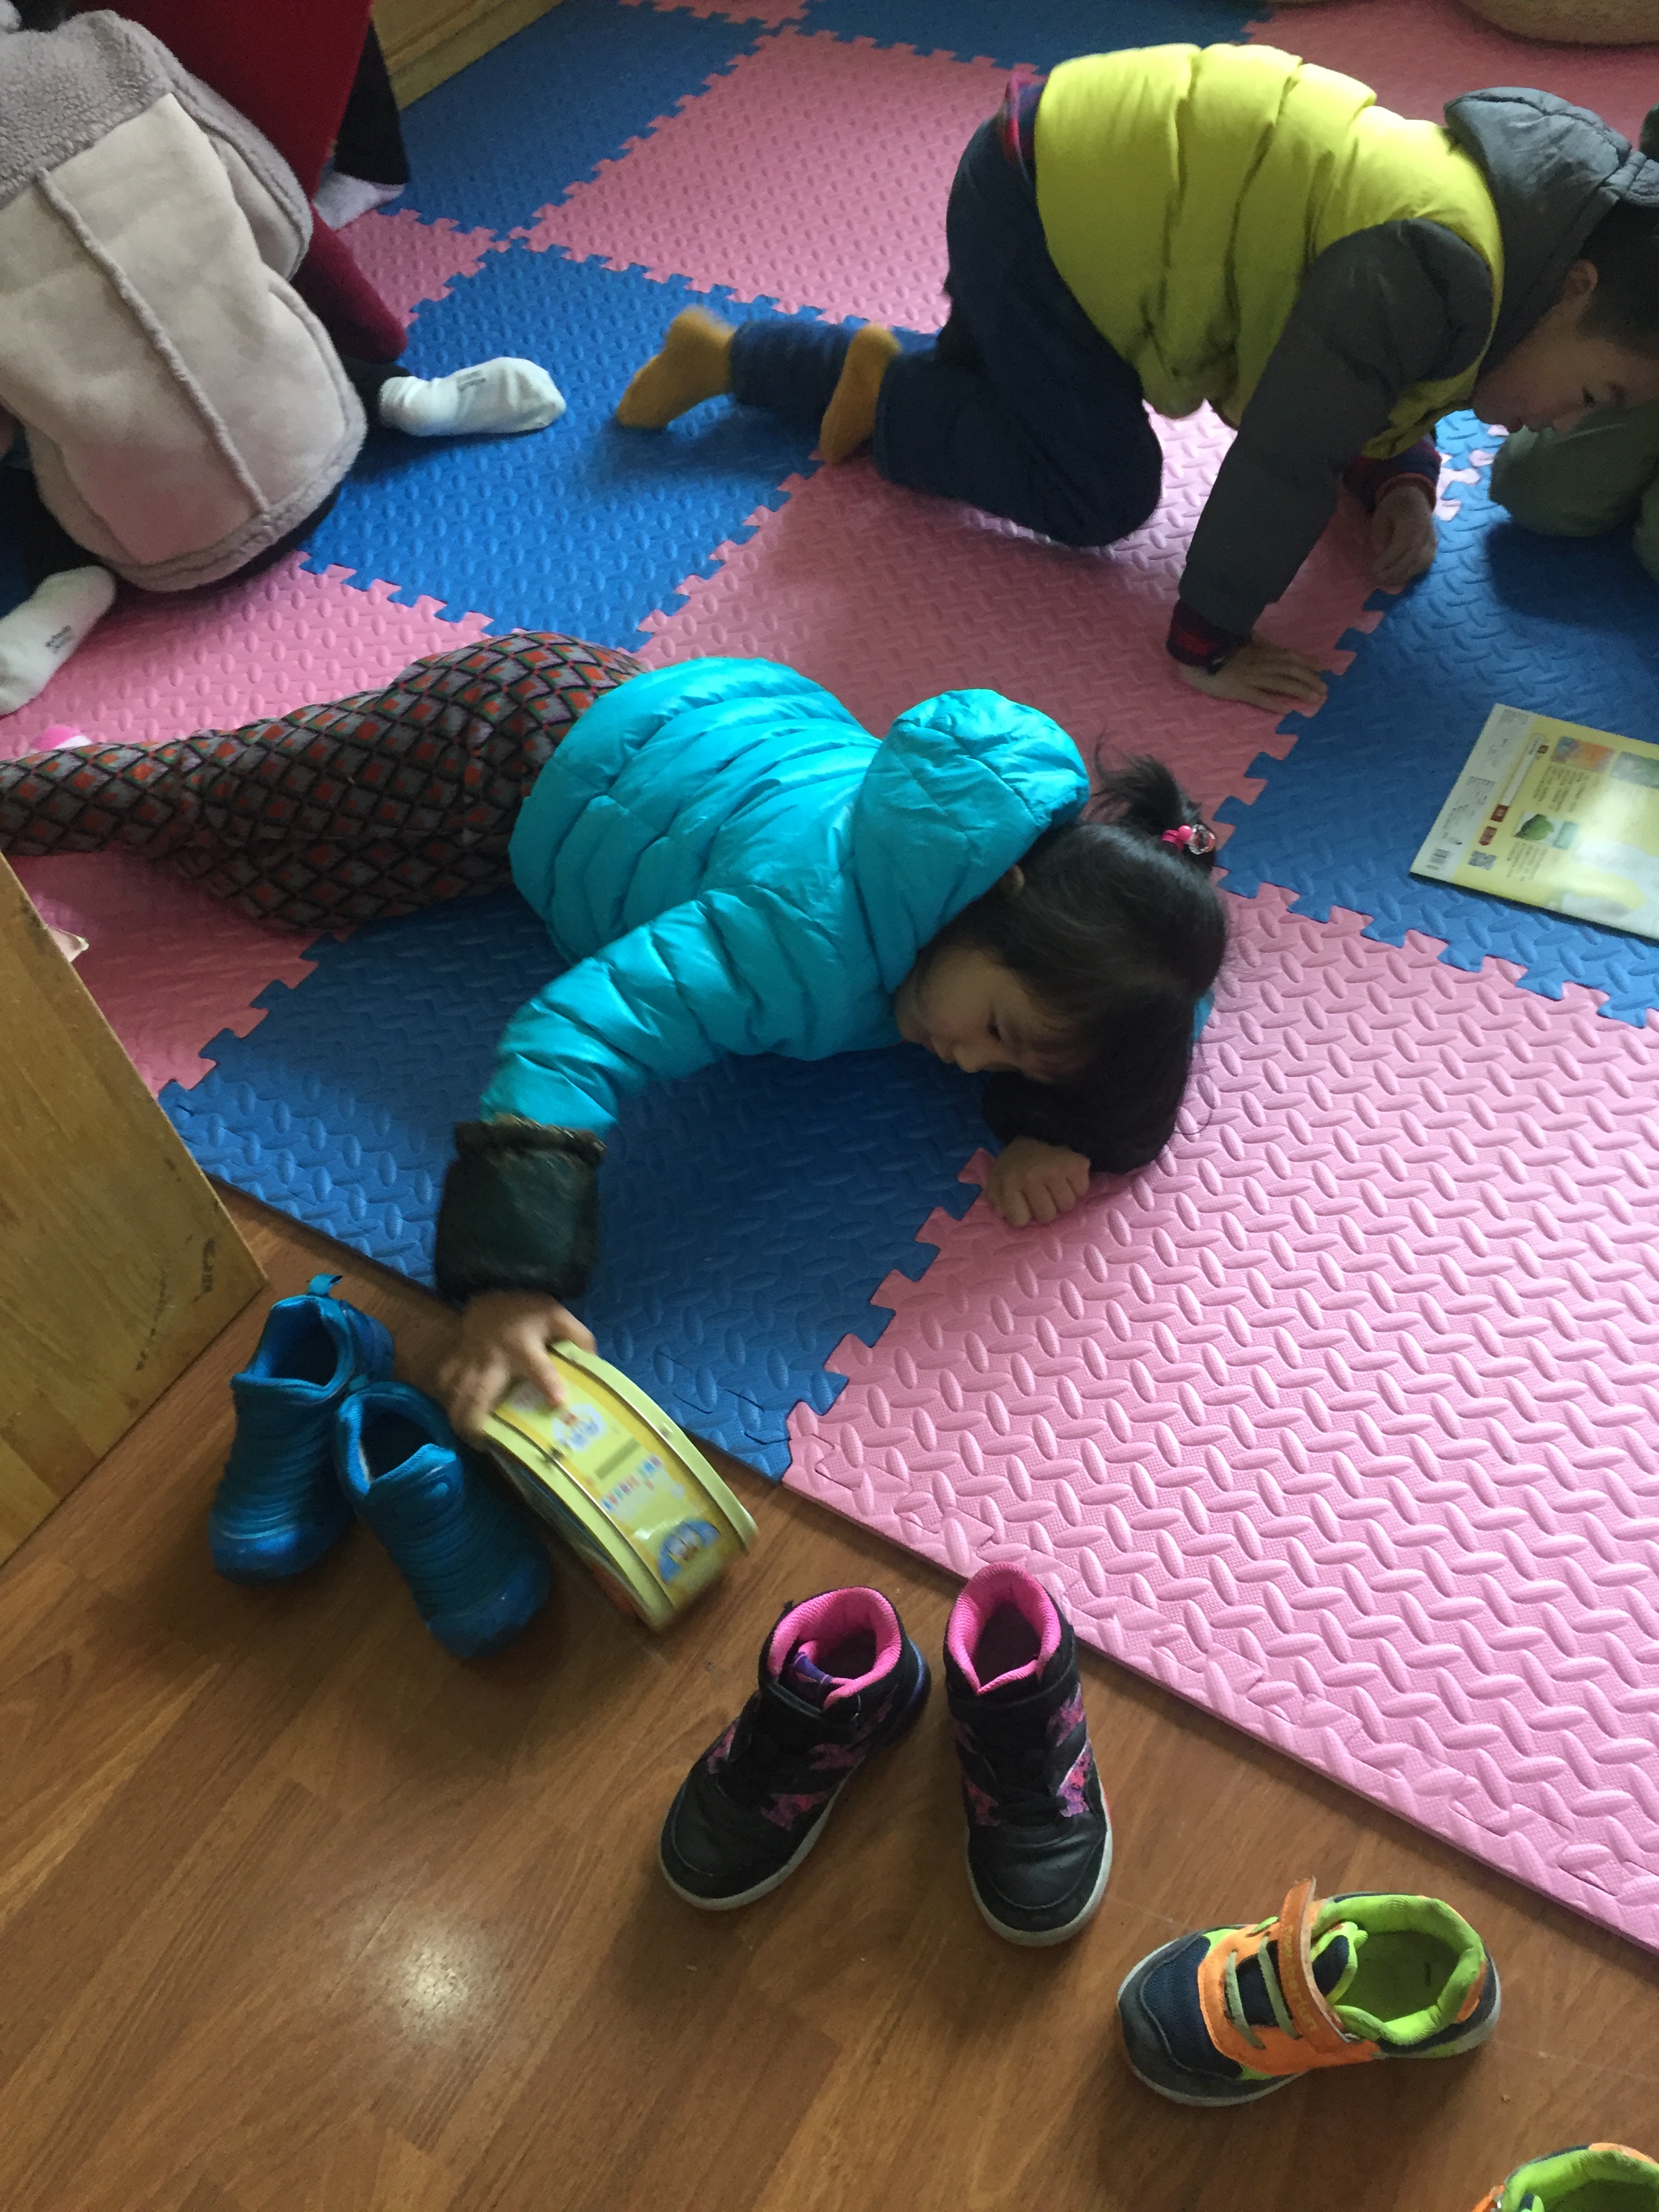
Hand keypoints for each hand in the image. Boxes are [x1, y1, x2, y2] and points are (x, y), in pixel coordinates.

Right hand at [437, 1290, 595, 1440]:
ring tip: (472, 1440)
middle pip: (479, 1393)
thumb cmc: (527, 1309)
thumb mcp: (558, 1315)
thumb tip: (593, 1363)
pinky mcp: (457, 1359)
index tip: (559, 1403)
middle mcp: (494, 1357)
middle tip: (484, 1444)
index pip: (538, 1367)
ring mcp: (471, 1360)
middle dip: (477, 1422)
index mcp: (523, 1346)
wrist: (493, 1286)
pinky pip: (447, 1384)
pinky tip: (459, 1414)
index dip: (549, 1384)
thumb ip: (577, 1337)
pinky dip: (451, 1401)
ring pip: (457, 1394)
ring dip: (462, 1418)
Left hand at [983, 1137, 1091, 1227]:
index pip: (1020, 1220)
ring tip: (1055, 1186)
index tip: (1023, 1202)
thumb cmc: (1015, 1161)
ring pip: (1067, 1205)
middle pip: (1047, 1216)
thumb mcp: (995, 1179)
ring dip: (1062, 1199)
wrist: (1036, 1129)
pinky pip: (1082, 1190)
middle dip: (1045, 1209)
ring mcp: (1056, 1170)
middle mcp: (1032, 1177)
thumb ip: (995, 1200)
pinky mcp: (1076, 1163)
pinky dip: (1077, 1187)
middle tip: (1042, 1195)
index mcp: (1009, 1182)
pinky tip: (1068, 1178)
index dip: (1023, 1214)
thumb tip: (1003, 1215)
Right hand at [1177, 636, 1328, 713]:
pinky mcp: (1239, 690)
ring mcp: (1251, 676)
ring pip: (1281, 683)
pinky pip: (1260, 697)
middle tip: (1325, 690)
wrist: (1194, 656)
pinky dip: (1274, 703)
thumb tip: (1265, 640)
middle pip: (1291, 670)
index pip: (1290, 655)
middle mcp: (1260, 662)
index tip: (1323, 670)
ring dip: (1299, 691)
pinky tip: (1286, 710)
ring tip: (1314, 700)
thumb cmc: (1214, 647)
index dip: (1308, 663)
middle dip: (1310, 680)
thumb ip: (1254, 640)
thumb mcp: (1238, 637)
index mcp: (1260, 650)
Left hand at [1370, 480, 1437, 588]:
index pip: (1402, 545)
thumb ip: (1380, 533)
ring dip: (1403, 575)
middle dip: (1394, 572)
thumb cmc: (1394, 506)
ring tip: (1386, 581)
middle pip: (1412, 557)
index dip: (1388, 559)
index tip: (1374, 569)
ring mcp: (1432, 540)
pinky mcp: (1434, 546)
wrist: (1415, 496)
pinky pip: (1425, 563)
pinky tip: (1399, 577)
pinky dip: (1412, 573)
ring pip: (1421, 563)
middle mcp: (1426, 532)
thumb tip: (1380, 553)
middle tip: (1378, 579)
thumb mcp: (1381, 515)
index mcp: (1413, 521)